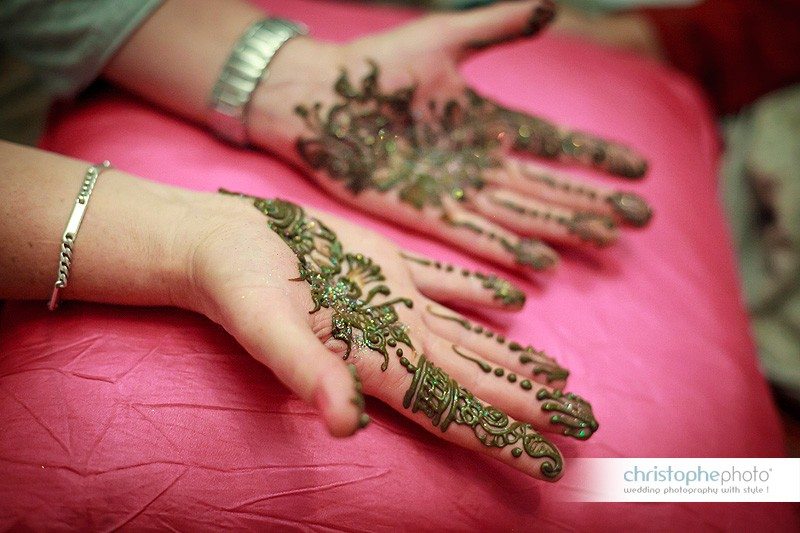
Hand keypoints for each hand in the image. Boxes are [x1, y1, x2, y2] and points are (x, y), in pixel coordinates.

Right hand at [182, 190, 599, 480]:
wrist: (220, 244)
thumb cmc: (237, 289)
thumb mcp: (266, 329)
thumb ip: (305, 373)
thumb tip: (344, 424)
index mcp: (375, 363)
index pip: (452, 410)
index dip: (500, 436)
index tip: (549, 461)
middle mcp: (393, 341)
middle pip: (473, 382)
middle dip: (525, 404)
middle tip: (583, 422)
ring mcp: (395, 305)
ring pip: (467, 340)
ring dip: (512, 362)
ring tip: (558, 381)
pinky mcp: (387, 268)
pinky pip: (447, 286)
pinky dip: (482, 296)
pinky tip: (515, 304)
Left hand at [249, 0, 652, 272]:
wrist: (318, 99)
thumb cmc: (373, 66)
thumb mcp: (442, 39)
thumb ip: (496, 27)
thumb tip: (553, 6)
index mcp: (487, 121)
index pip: (556, 143)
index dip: (597, 156)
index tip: (640, 168)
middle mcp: (479, 161)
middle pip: (549, 187)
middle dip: (595, 202)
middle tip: (641, 219)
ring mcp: (454, 189)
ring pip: (521, 214)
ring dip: (564, 228)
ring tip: (607, 240)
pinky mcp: (424, 212)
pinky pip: (474, 235)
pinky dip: (508, 250)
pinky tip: (544, 264)